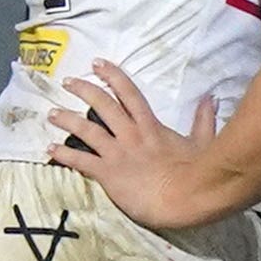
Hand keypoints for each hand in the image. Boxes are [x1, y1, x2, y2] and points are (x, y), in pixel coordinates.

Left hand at [46, 59, 220, 229]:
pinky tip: (50, 150)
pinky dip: (64, 154)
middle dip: (84, 89)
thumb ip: (204, 119)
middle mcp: (130, 134)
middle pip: (103, 104)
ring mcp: (117, 153)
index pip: (129, 93)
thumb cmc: (196, 173)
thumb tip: (211, 97)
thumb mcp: (203, 142)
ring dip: (67, 119)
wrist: (185, 197)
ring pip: (86, 129)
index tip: (97, 63)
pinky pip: (81, 161)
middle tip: (67, 81)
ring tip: (51, 113)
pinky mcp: (108, 173)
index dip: (112, 76)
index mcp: (151, 126)